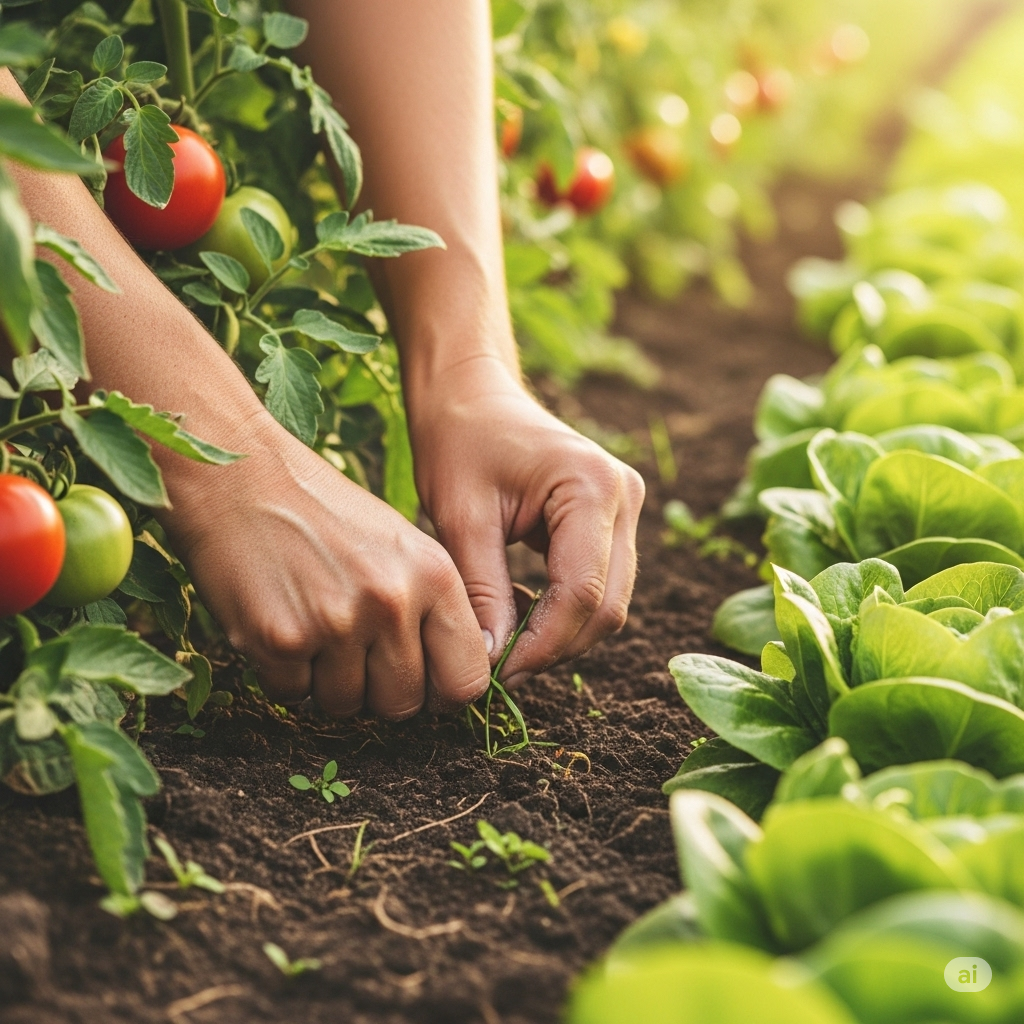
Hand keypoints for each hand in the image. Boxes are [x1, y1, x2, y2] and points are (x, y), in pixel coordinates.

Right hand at [159, 412, 490, 717]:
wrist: (240, 479)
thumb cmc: (325, 515)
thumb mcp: (402, 546)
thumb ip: (433, 609)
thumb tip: (449, 685)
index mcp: (434, 575)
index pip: (466, 680)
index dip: (441, 691)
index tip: (421, 682)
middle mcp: (392, 601)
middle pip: (403, 704)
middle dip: (377, 690)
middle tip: (353, 649)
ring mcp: (336, 622)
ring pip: (346, 706)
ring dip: (327, 682)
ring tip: (313, 625)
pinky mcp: (279, 640)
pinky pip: (292, 695)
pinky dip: (283, 673)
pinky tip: (280, 623)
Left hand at [407, 358, 645, 684]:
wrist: (470, 390)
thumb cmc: (458, 439)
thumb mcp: (461, 517)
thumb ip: (482, 591)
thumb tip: (492, 662)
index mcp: (591, 486)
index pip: (582, 593)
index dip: (542, 645)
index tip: (497, 672)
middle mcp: (624, 496)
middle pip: (607, 605)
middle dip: (555, 646)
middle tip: (499, 667)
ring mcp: (625, 506)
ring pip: (609, 601)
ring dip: (562, 633)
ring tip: (505, 641)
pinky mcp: (612, 518)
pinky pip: (600, 583)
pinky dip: (565, 610)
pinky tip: (520, 610)